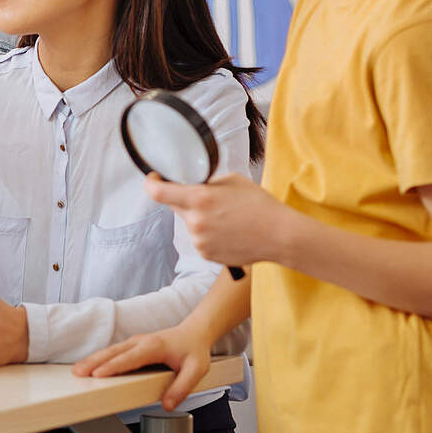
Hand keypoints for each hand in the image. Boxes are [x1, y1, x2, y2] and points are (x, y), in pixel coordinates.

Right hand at [72, 324, 211, 410]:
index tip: (98, 374)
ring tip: (77, 371)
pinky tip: (90, 366)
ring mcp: (134, 343)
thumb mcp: (196, 370)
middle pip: (112, 352)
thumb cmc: (194, 350)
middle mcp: (139, 342)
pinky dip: (99, 359)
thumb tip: (167, 405)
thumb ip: (182, 388)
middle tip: (78, 373)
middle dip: (94, 362)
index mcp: (153, 347)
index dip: (112, 366)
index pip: (129, 358)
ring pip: (109, 351)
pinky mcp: (132, 347)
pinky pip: (112, 352)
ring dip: (93, 360)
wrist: (195, 332)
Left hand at [144, 172, 285, 267]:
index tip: (154, 178)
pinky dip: (207, 233)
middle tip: (206, 199)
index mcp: (199, 199)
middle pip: (174, 206)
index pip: (158, 192)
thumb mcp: (232, 181)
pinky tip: (227, 231)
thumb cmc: (260, 205)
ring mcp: (199, 240)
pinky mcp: (205, 254)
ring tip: (226, 218)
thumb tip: (192, 184)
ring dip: (198, 218)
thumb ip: (206, 182)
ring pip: (188, 223)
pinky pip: (199, 238)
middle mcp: (195, 221)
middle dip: (183, 199)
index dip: (151, 183)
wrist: (280, 236)